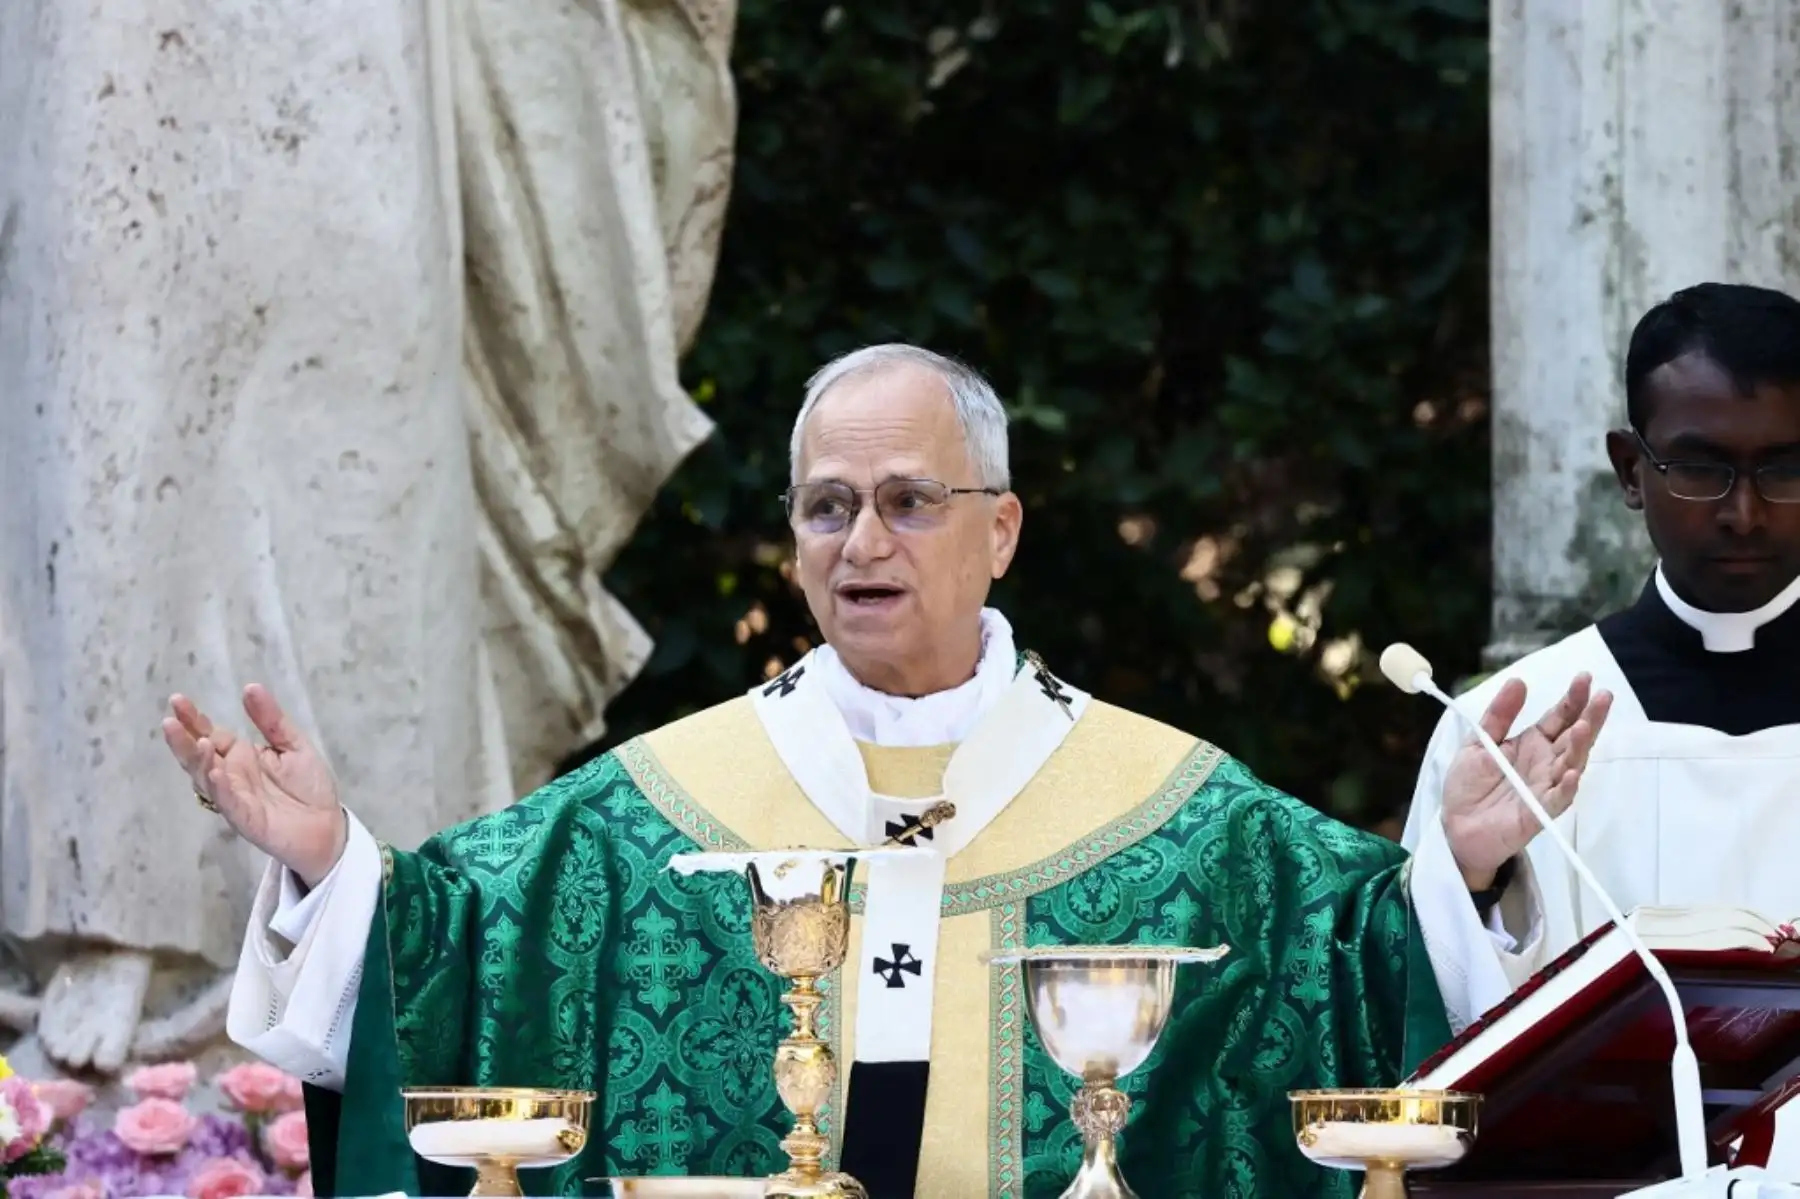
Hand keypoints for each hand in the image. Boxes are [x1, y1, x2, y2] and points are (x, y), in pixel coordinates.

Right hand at [162, 686, 346, 887]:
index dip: (193, 719)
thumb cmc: (309, 786)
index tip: (177, 700)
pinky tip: (216, 772)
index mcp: (240, 756)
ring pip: (207, 780)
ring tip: (198, 742)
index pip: (209, 733)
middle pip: (198, 757)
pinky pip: (228, 803)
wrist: (328, 826)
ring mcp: (234, 798)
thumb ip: (271, 720)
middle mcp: (230, 776)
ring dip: (199, 762)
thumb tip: (250, 686)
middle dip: (183, 740)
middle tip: (169, 721)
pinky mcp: (246, 819)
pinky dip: (220, 788)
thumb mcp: (294, 745)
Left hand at [1440, 673, 1612, 890]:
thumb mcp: (1479, 742)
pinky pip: (1556, 800)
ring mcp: (1546, 788)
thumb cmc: (1469, 785)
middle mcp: (1546, 764)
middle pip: (1574, 738)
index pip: (1560, 717)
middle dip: (1590, 717)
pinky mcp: (1538, 813)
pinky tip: (1571, 774)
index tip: (1584, 678)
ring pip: (1570, 765)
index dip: (1573, 699)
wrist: (1456, 825)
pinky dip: (1565, 788)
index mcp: (1533, 744)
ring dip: (1579, 747)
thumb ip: (1498, 715)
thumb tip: (1518, 681)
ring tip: (1584, 726)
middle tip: (1603, 696)